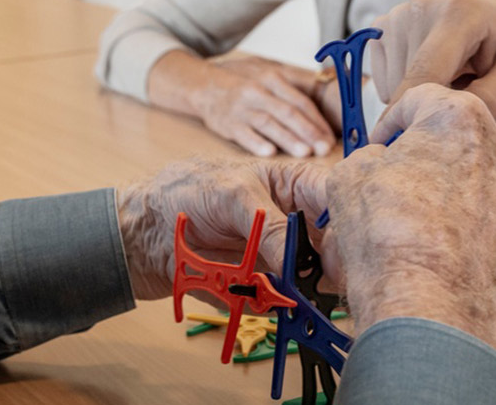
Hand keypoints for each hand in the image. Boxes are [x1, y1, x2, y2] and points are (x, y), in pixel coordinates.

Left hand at [115, 155, 328, 299]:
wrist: (144, 231)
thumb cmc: (185, 191)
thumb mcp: (232, 194)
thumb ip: (270, 222)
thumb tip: (299, 257)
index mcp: (296, 186)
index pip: (340, 199)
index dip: (351, 218)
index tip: (349, 240)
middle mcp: (296, 223)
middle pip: (336, 246)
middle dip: (336, 263)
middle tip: (329, 277)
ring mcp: (282, 258)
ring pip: (316, 281)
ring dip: (311, 291)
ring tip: (303, 294)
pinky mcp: (264, 287)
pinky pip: (283, 304)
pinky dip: (281, 308)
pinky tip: (279, 306)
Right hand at [149, 51, 336, 157]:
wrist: (203, 84)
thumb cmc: (242, 79)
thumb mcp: (268, 69)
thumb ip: (295, 80)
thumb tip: (328, 82)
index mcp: (272, 77)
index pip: (300, 100)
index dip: (317, 120)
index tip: (330, 137)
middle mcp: (257, 91)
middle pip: (287, 112)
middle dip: (308, 131)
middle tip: (324, 149)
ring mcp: (241, 107)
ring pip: (268, 123)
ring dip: (287, 138)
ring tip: (304, 152)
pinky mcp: (227, 123)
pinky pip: (243, 134)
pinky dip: (256, 143)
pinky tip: (269, 152)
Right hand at [318, 84, 495, 345]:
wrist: (430, 309)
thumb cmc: (390, 236)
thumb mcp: (349, 176)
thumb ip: (368, 155)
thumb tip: (376, 165)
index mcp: (461, 116)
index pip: (421, 97)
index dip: (390, 120)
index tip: (377, 144)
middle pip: (454, 138)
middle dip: (422, 154)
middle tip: (390, 181)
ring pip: (473, 178)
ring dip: (443, 190)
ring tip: (409, 222)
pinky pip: (486, 217)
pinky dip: (462, 225)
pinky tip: (432, 248)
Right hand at [369, 0, 495, 122]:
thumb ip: (490, 100)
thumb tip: (446, 124)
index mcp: (458, 14)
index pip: (425, 71)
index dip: (412, 111)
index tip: (400, 146)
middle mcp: (420, 6)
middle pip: (405, 82)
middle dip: (429, 105)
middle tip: (462, 100)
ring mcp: (397, 13)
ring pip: (390, 85)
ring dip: (417, 97)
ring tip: (452, 81)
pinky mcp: (382, 26)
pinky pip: (380, 78)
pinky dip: (403, 87)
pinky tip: (433, 74)